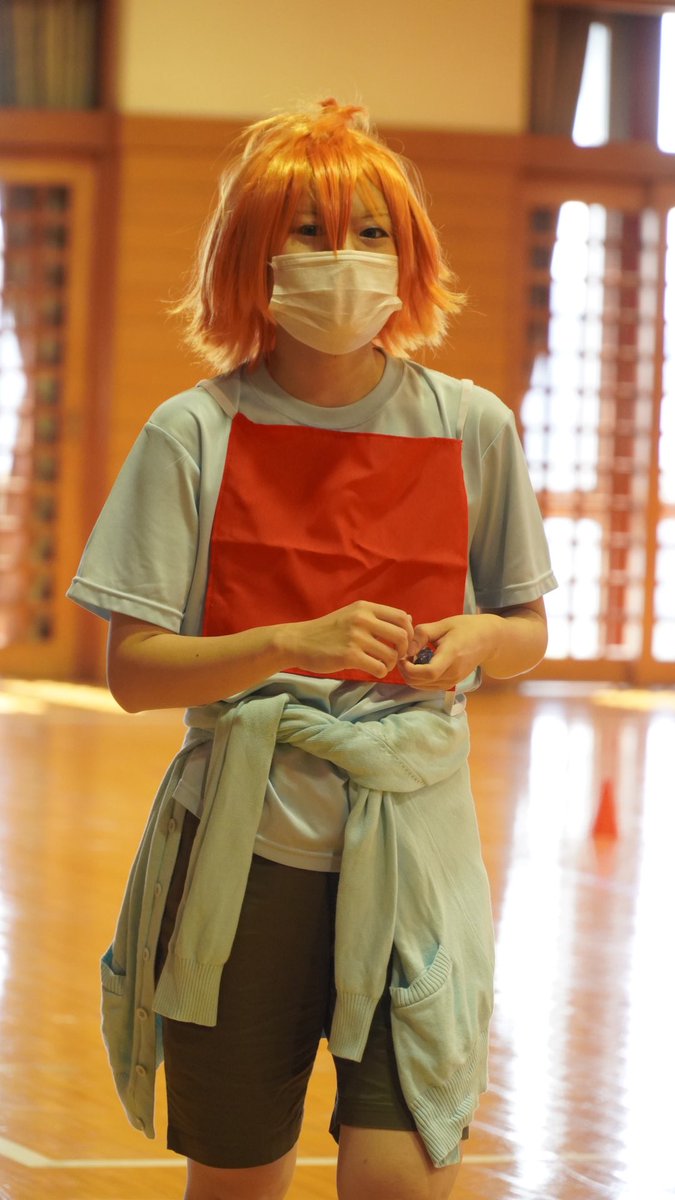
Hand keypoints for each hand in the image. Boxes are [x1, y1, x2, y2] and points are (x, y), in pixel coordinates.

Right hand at [280, 601, 415, 678]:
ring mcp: (356, 637)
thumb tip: (408, 618)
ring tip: (381, 665)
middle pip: (401, 636)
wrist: (298, 641)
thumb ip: (378, 616)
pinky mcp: (349, 656)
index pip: (401, 617)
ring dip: (390, 664)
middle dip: (403, 650)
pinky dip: (381, 672)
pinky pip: (378, 667)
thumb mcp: (352, 614)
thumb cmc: (327, 631)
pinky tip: (373, 670)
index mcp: (365, 608)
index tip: (402, 643)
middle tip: (395, 657)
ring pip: (391, 655)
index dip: (408, 632)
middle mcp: (362, 619)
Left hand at [398, 614, 502, 690]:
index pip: (429, 672)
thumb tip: (406, 650)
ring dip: (411, 676)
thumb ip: (422, 635)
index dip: (410, 669)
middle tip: (403, 657)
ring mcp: (453, 680)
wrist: (487, 640)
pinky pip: (429, 687)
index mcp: (452, 654)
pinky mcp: (451, 684)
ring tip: (411, 660)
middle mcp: (453, 672)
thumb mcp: (443, 624)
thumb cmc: (465, 628)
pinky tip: (420, 665)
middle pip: (422, 682)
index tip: (402, 657)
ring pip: (423, 687)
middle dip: (406, 672)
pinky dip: (419, 679)